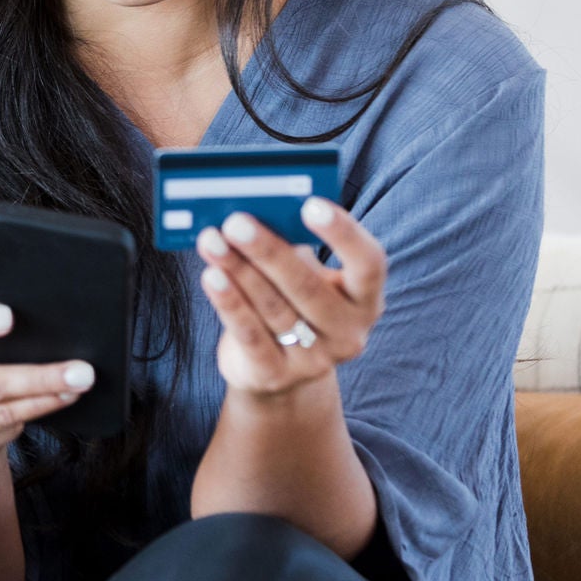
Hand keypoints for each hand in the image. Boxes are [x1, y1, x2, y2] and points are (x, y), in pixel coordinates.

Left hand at [195, 199, 386, 397]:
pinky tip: (211, 276)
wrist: (278, 370)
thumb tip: (254, 209)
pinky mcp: (275, 375)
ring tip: (212, 241)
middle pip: (308, 288)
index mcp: (364, 299)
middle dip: (268, 251)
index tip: (311, 204)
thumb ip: (290, 245)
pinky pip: (249, 335)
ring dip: (238, 270)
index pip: (369, 265)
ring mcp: (314, 361)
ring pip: (272, 308)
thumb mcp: (302, 274)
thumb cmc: (291, 302)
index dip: (344, 234)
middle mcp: (347, 333)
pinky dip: (229, 302)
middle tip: (237, 221)